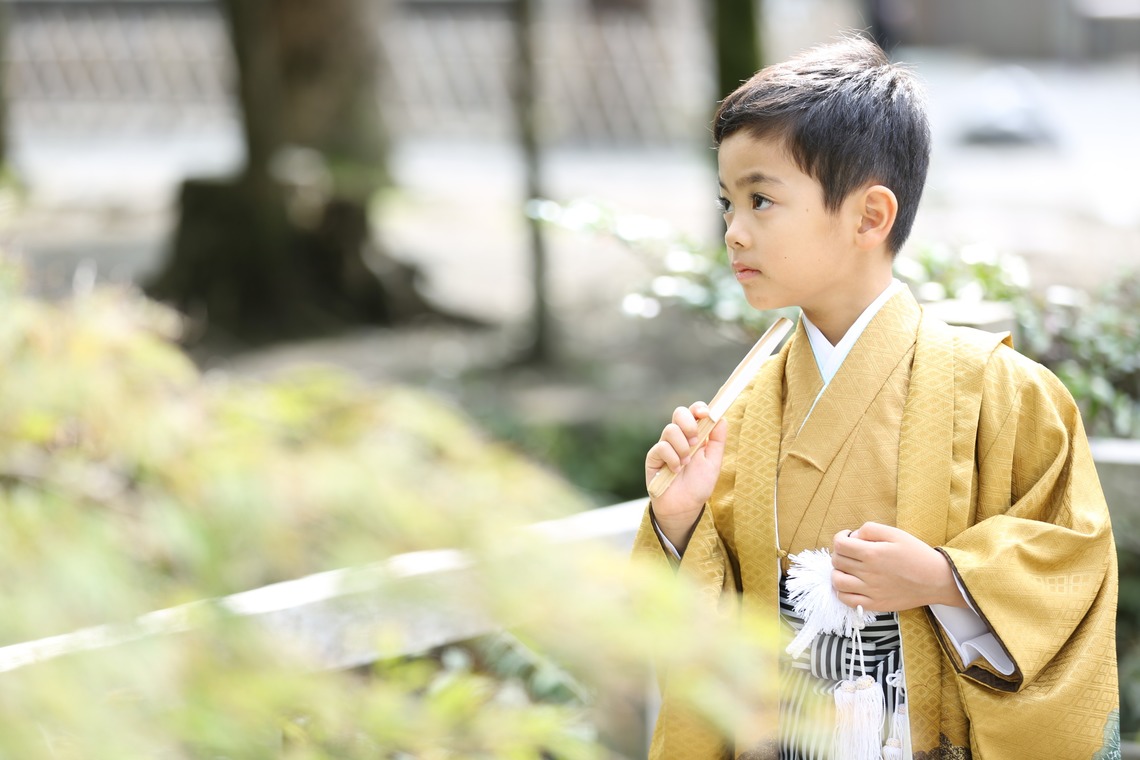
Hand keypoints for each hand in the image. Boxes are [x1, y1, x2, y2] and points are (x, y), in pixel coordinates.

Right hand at [645, 402, 726, 551]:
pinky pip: (661, 447)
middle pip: (679, 412)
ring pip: (670, 430)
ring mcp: (665, 445)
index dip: (698, 408)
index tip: (705, 413)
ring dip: (682, 447)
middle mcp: (679, 437)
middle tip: (695, 440)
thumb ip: (718, 440)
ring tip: (686, 463)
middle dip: (689, 423)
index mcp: (695, 435)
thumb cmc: (699, 484)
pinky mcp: (653, 457)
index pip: (694, 412)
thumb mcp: (714, 462)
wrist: (685, 506)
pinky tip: (676, 470)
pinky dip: (672, 459)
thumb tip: (722, 418)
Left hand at [830, 522, 966, 611]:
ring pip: (837, 581)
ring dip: (837, 572)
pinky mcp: (875, 604)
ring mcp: (870, 591)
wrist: (937, 580)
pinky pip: (847, 600)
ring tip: (848, 568)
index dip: (840, 537)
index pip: (839, 544)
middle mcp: (868, 573)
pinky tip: (850, 584)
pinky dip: (842, 592)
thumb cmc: (917, 554)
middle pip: (837, 561)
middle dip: (840, 552)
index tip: (847, 538)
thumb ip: (870, 529)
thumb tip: (853, 536)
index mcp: (872, 553)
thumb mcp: (895, 533)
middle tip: (852, 552)